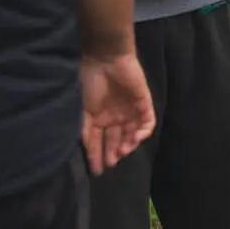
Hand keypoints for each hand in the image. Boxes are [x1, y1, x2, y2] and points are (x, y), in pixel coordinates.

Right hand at [79, 52, 155, 174]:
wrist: (106, 58)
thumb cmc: (90, 81)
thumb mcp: (82, 108)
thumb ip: (85, 130)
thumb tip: (88, 151)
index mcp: (98, 116)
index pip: (98, 140)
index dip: (97, 155)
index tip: (96, 170)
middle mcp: (114, 116)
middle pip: (115, 140)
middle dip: (112, 153)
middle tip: (110, 163)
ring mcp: (129, 111)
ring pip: (131, 135)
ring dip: (127, 145)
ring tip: (121, 151)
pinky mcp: (143, 104)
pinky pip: (147, 123)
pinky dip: (143, 132)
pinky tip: (135, 138)